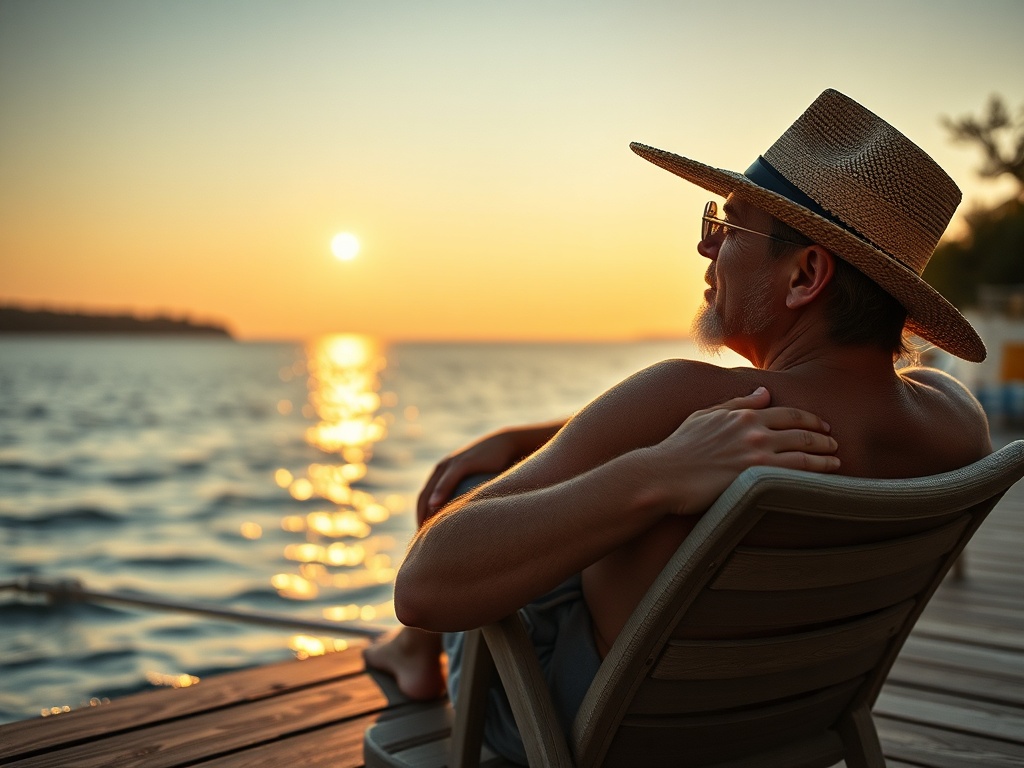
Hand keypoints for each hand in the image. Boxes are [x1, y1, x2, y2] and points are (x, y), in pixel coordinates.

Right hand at [651, 387, 838, 515]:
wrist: (663, 474)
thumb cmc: (678, 447)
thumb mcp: (705, 415)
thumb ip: (737, 403)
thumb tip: (764, 393)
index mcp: (742, 414)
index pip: (787, 413)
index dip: (809, 418)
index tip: (821, 425)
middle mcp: (753, 430)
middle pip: (801, 431)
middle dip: (822, 437)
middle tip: (835, 442)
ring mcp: (756, 453)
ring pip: (804, 452)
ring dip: (825, 456)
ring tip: (837, 460)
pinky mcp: (756, 476)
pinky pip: (796, 473)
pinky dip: (816, 472)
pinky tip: (827, 476)